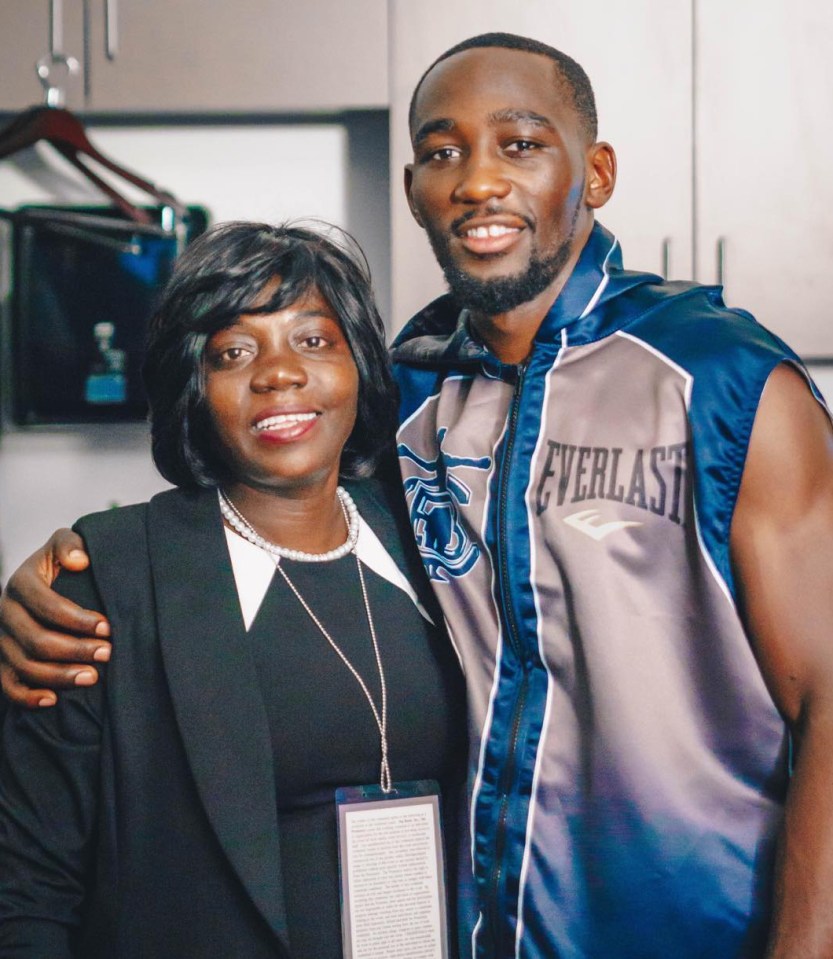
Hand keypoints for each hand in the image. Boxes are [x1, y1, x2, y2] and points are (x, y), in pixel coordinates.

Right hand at [0, 529, 110, 708]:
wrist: (45, 580)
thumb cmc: (62, 563)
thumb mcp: (64, 544)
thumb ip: (70, 545)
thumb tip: (79, 560)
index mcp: (21, 583)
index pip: (46, 605)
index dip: (77, 619)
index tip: (107, 627)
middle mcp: (6, 612)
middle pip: (36, 640)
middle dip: (75, 650)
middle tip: (107, 653)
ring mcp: (2, 639)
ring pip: (25, 666)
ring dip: (60, 676)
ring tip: (93, 677)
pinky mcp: (4, 661)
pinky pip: (8, 686)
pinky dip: (28, 697)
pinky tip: (53, 700)